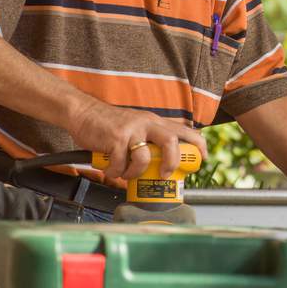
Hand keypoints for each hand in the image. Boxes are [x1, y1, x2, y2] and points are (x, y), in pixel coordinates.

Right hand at [68, 98, 207, 180]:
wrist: (83, 112)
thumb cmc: (110, 124)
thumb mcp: (137, 125)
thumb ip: (150, 138)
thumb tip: (163, 162)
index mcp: (155, 121)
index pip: (184, 130)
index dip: (198, 145)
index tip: (203, 158)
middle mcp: (146, 123)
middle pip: (171, 141)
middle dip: (172, 162)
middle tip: (164, 175)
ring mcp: (131, 130)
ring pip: (144, 157)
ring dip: (136, 173)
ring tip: (127, 174)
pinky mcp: (114, 138)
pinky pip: (120, 163)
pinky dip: (116, 172)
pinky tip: (111, 169)